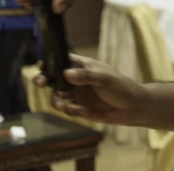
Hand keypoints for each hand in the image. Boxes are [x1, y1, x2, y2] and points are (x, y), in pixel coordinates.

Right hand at [35, 54, 150, 125]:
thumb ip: (86, 76)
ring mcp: (77, 94)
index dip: (50, 62)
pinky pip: (68, 110)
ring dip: (57, 100)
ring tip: (63, 105)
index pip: (62, 60)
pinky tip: (83, 111)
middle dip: (44, 80)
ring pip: (57, 96)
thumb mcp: (105, 79)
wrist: (133, 108)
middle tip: (41, 82)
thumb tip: (66, 73)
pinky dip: (71, 111)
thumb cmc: (121, 87)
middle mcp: (76, 79)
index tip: (41, 65)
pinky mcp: (80, 108)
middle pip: (53, 78)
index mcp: (83, 66)